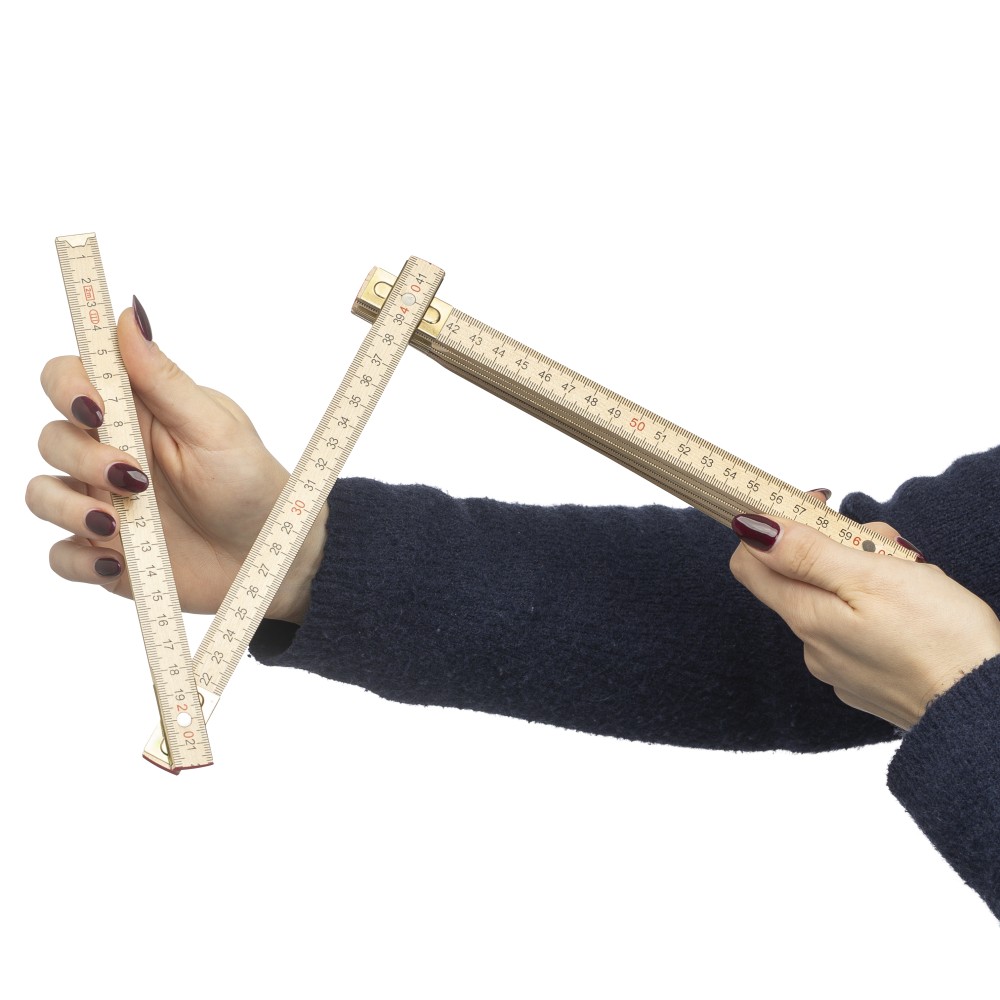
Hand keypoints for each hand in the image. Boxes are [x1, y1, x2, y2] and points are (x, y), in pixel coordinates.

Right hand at [26, 299, 326, 622]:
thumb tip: (129, 313)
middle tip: (136, 479)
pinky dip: (80, 559)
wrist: (272, 558)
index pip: (71, 379)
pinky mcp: (106, 553)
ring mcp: (104, 503)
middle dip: (83, 458)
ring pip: (42, 495)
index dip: (68, 387)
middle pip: (51, 437)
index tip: (96, 407)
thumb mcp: (216, 429)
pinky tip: (118, 561)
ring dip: (70, 509)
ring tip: (118, 525)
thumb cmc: (252, 484)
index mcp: (137, 413)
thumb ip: (165, 379)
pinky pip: (61, 557)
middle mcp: (111, 453)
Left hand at [728, 510, 999, 728]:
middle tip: (884, 545)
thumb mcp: (871, 577)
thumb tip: (750, 528)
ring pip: (834, 599)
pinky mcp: (867, 679)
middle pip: (798, 575)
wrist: (984, 708)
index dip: (773, 526)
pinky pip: (858, 628)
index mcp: (806, 615)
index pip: (749, 561)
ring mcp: (839, 666)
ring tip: (912, 576)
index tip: (814, 506)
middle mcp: (812, 645)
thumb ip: (806, 553)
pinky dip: (879, 608)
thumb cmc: (939, 638)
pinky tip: (915, 611)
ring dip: (865, 574)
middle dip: (836, 546)